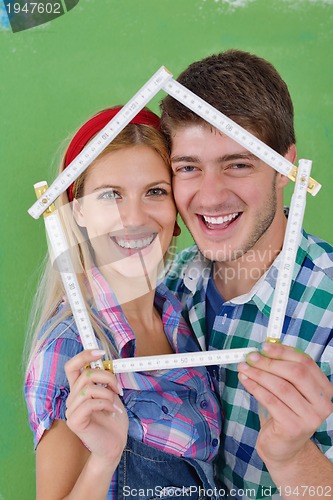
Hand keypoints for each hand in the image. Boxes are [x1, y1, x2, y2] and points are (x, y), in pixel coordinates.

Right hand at [65, 349, 128, 464]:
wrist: (115, 444)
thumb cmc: (113, 420)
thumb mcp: (111, 394)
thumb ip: (105, 381)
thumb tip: (106, 363)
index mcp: (79, 389)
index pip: (72, 367)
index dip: (83, 356)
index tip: (100, 351)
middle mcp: (72, 398)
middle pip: (85, 375)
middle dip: (107, 377)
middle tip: (118, 388)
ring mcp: (71, 410)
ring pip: (88, 389)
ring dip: (107, 393)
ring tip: (115, 403)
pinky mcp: (75, 421)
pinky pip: (89, 403)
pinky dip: (105, 404)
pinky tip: (113, 411)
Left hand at [238, 342, 332, 466]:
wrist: (284, 448)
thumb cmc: (285, 413)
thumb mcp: (289, 390)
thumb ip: (282, 370)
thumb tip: (263, 350)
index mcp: (324, 389)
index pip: (306, 363)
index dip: (283, 352)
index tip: (264, 346)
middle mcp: (322, 404)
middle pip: (296, 373)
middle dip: (270, 362)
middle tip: (251, 356)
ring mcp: (310, 418)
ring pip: (281, 387)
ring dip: (259, 374)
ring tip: (244, 368)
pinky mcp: (293, 428)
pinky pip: (271, 401)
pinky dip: (255, 388)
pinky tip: (245, 381)